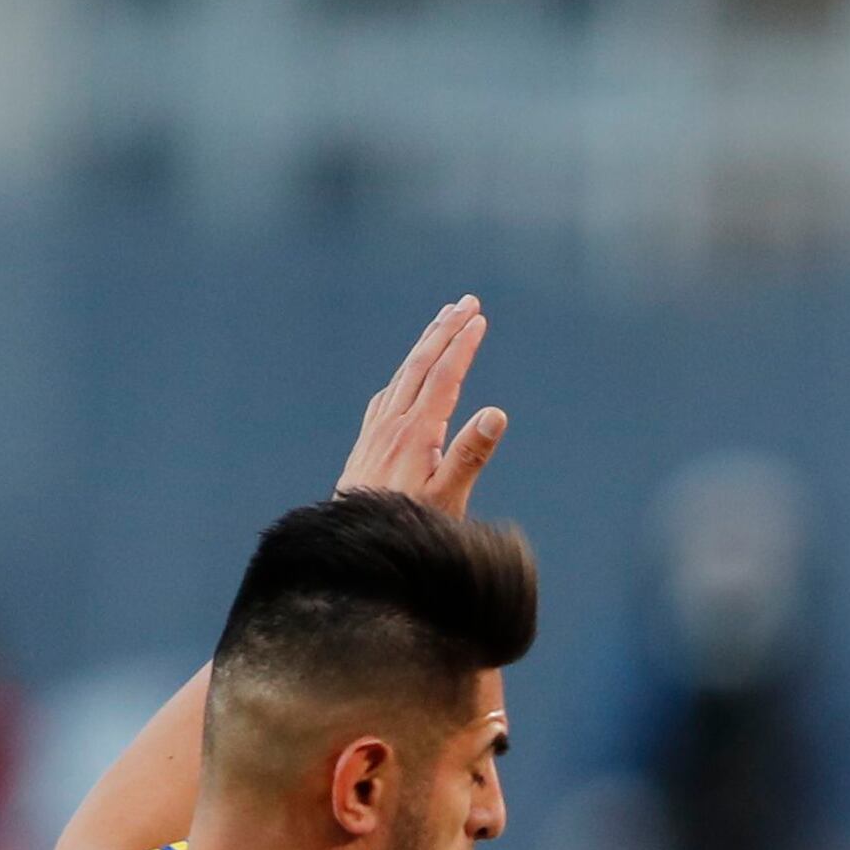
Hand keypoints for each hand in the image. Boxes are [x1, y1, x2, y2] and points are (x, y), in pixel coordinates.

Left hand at [337, 298, 506, 510]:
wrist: (353, 547)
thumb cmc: (407, 526)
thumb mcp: (448, 498)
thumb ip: (470, 455)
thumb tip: (496, 413)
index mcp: (416, 433)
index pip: (443, 377)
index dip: (461, 346)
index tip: (478, 319)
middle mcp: (393, 425)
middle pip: (420, 365)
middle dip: (444, 330)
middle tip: (467, 302)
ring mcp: (377, 433)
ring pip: (402, 376)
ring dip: (425, 345)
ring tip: (443, 323)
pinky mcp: (368, 445)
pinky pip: (387, 395)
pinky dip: (404, 374)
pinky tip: (406, 377)